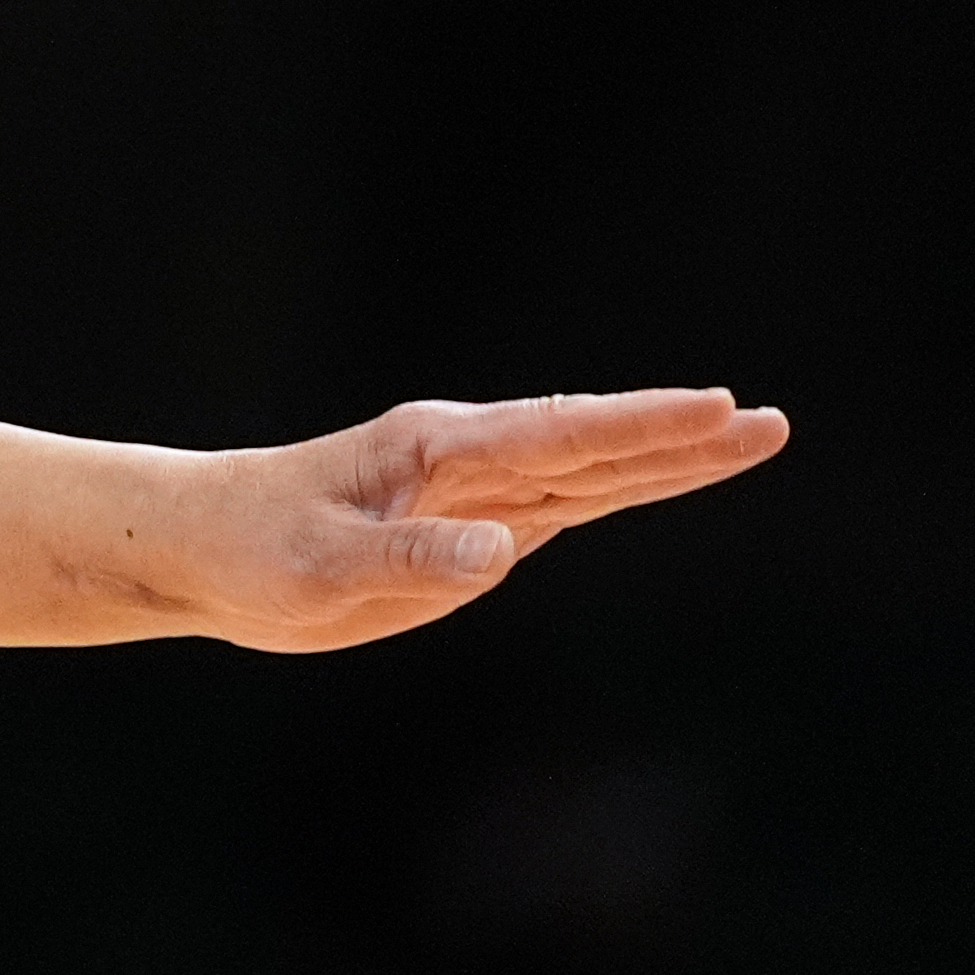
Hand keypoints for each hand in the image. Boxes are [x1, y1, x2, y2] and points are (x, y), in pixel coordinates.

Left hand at [181, 387, 788, 651]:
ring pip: (593, 476)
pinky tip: (668, 480)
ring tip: (747, 440)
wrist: (205, 548)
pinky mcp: (473, 529)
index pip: (556, 438)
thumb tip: (504, 553)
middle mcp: (466, 462)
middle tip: (769, 423)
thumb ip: (409, 557)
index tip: (716, 410)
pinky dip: (624, 492)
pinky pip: (565, 508)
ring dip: (668, 461)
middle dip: (681, 438)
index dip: (639, 428)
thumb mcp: (317, 564)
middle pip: (594, 449)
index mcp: (433, 452)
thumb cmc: (250, 549)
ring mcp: (476, 493)